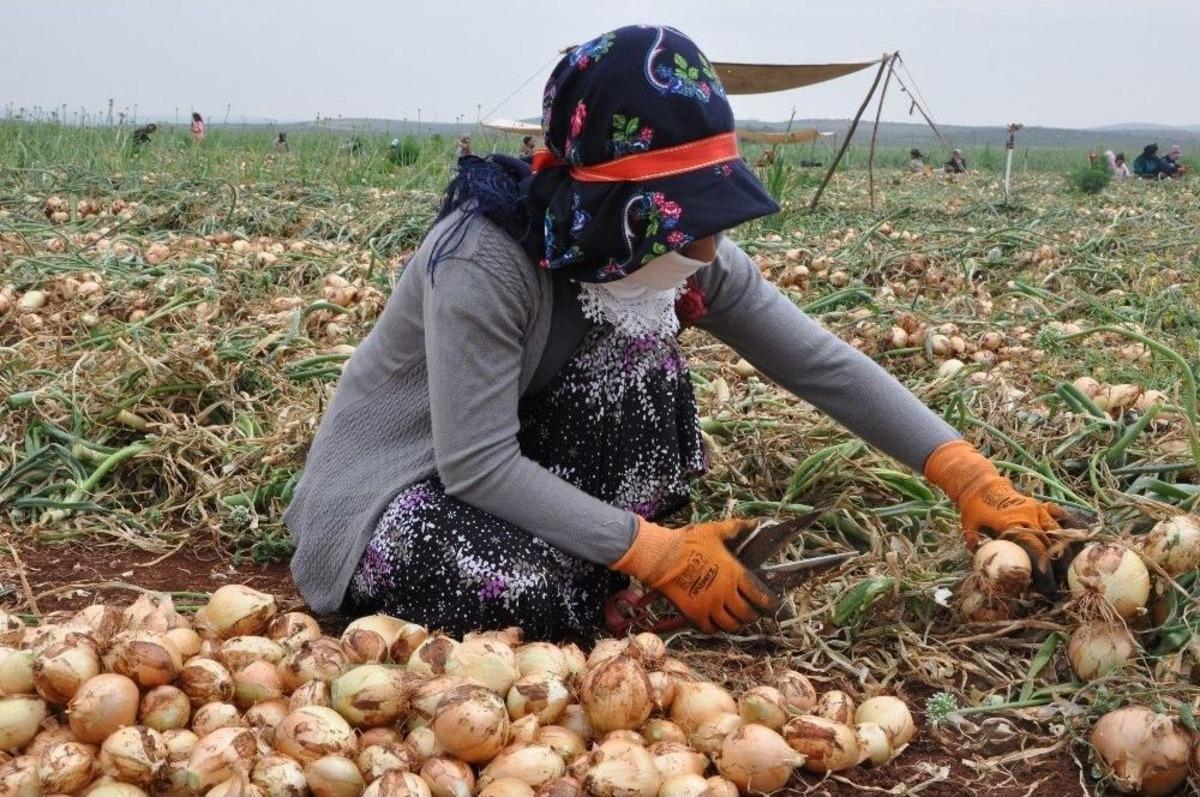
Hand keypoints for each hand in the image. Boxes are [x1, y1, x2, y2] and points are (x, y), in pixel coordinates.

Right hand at [612, 518, 777, 632]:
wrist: (661, 556)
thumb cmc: (688, 542)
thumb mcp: (714, 531)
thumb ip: (736, 528)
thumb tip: (754, 523)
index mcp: (734, 573)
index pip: (760, 595)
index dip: (769, 603)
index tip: (772, 605)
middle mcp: (725, 592)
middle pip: (747, 614)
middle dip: (752, 615)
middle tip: (752, 613)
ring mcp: (710, 605)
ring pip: (731, 625)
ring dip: (735, 624)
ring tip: (735, 619)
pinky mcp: (694, 614)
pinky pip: (710, 629)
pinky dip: (715, 628)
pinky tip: (715, 621)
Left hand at [925, 440, 1076, 590]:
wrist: (981, 485)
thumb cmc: (974, 510)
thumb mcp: (971, 529)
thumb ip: (979, 548)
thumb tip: (986, 569)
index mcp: (1012, 523)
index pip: (1034, 548)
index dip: (1043, 569)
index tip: (1048, 586)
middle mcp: (1029, 516)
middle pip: (1050, 543)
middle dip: (1057, 565)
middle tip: (1060, 583)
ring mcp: (1038, 509)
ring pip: (1059, 531)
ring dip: (1066, 550)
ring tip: (1069, 569)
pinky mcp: (1042, 505)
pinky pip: (1061, 515)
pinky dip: (1071, 527)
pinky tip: (1078, 542)